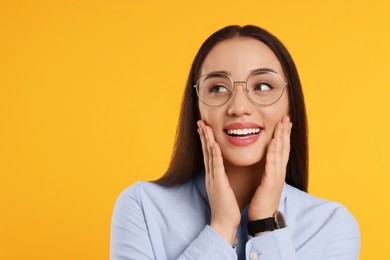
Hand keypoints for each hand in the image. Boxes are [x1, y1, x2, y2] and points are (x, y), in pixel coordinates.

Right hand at [197, 120, 240, 244]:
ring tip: (204, 127)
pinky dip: (214, 154)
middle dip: (203, 136)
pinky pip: (216, 166)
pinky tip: (213, 144)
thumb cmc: (226, 207)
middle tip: (200, 122)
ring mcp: (213, 178)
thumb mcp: (223, 189)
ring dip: (206, 140)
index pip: (209, 154)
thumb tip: (222, 173)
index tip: (204, 128)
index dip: (206, 140)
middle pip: (206, 151)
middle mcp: (210, 174)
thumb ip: (222, 179)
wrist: (224, 223)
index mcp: (213, 175)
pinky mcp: (218, 183)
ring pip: (209, 155)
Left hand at [248, 116, 291, 220]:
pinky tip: (273, 141)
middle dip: (286, 132)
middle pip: (284, 147)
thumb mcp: (266, 183)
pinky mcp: (271, 182)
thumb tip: (267, 163)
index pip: (282, 150)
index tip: (285, 123)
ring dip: (282, 137)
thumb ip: (268, 171)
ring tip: (283, 124)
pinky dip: (273, 151)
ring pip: (280, 152)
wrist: (263, 218)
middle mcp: (279, 171)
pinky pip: (272, 163)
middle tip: (287, 117)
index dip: (284, 136)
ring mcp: (277, 176)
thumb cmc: (262, 201)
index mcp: (277, 171)